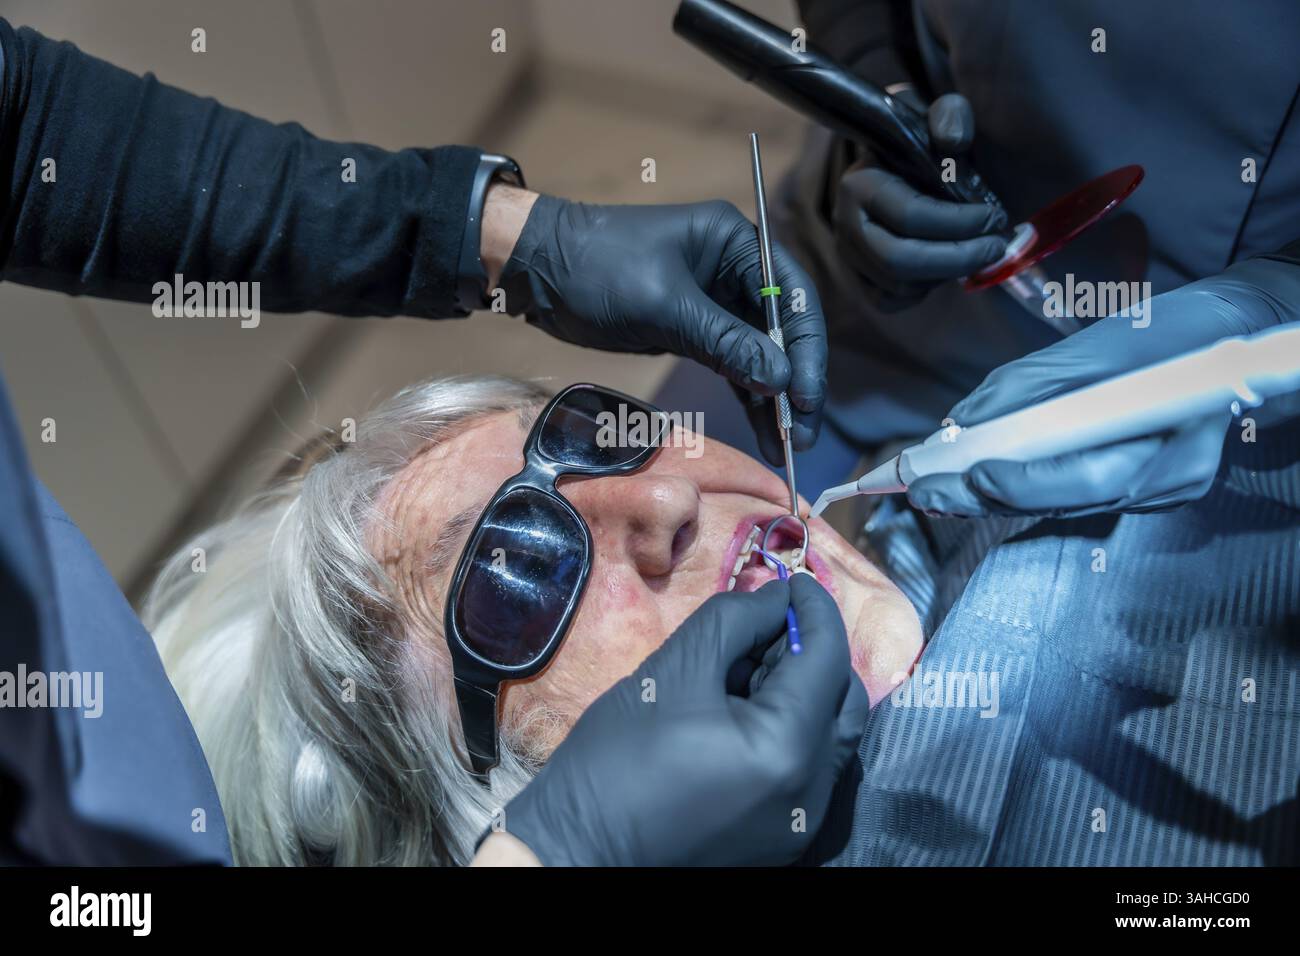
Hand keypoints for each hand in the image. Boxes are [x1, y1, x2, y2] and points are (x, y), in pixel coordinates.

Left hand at [496, 194, 827, 462]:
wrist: (538, 270)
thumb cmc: (598, 269)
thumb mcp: (665, 306)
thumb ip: (725, 342)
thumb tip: (781, 380)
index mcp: (736, 242)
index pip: (792, 297)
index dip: (805, 349)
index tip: (807, 397)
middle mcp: (734, 268)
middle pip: (782, 330)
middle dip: (795, 383)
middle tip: (803, 434)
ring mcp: (716, 300)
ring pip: (759, 354)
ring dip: (774, 398)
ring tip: (788, 446)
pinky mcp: (695, 328)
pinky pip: (733, 364)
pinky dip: (747, 396)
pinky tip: (764, 431)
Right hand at [497, 576, 867, 866]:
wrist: (576, 850)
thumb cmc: (616, 759)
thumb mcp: (673, 670)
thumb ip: (734, 621)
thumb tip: (776, 598)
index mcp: (788, 749)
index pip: (826, 659)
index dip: (814, 609)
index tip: (791, 577)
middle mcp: (812, 792)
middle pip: (841, 699)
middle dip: (813, 649)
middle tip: (769, 618)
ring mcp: (799, 821)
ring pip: (828, 734)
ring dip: (803, 687)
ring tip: (752, 660)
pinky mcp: (780, 836)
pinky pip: (806, 767)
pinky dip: (790, 726)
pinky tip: (744, 706)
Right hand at [832, 93, 1007, 309]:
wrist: (893, 161)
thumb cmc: (922, 140)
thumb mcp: (938, 114)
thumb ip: (950, 115)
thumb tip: (952, 139)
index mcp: (860, 184)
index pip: (910, 216)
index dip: (958, 223)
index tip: (994, 217)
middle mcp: (846, 224)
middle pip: (899, 261)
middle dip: (956, 259)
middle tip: (995, 247)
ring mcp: (849, 255)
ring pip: (899, 285)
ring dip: (945, 274)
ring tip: (975, 251)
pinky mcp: (858, 279)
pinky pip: (891, 301)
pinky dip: (924, 291)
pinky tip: (945, 266)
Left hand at [907, 264, 1295, 517]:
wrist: (1239, 338)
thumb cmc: (1178, 333)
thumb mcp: (1105, 343)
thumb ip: (1033, 385)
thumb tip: (967, 418)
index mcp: (1165, 446)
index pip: (1076, 479)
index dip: (1014, 481)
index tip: (962, 472)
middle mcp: (1160, 483)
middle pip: (1056, 501)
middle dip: (983, 497)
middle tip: (922, 492)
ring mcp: (1152, 492)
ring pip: (1057, 502)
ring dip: (994, 497)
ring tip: (936, 490)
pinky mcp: (1138, 486)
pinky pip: (1069, 491)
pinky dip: (1023, 485)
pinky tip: (978, 481)